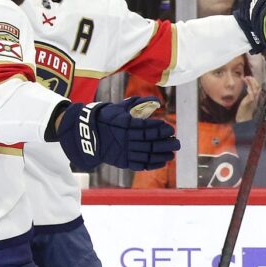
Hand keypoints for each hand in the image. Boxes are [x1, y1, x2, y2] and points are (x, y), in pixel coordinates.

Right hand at [56, 96, 179, 170]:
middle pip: (149, 142)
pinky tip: (162, 162)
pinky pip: (140, 165)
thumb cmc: (107, 118)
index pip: (146, 127)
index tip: (170, 128)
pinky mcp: (122, 162)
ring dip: (161, 154)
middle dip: (165, 142)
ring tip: (172, 153)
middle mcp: (125, 138)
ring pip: (147, 154)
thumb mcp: (120, 107)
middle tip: (177, 142)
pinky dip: (152, 164)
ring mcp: (123, 151)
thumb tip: (157, 101)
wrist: (88, 134)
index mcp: (125, 124)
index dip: (159, 128)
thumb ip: (139, 104)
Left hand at [236, 74, 261, 122]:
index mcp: (256, 98)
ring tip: (246, 78)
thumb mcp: (247, 102)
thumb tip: (248, 88)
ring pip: (255, 89)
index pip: (257, 88)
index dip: (254, 82)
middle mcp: (256, 99)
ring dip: (251, 83)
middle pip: (258, 87)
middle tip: (248, 76)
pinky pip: (251, 94)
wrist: (243, 120)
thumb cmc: (244, 112)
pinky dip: (249, 89)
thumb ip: (249, 96)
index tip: (249, 78)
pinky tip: (247, 86)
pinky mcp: (250, 103)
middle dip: (253, 81)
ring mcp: (253, 101)